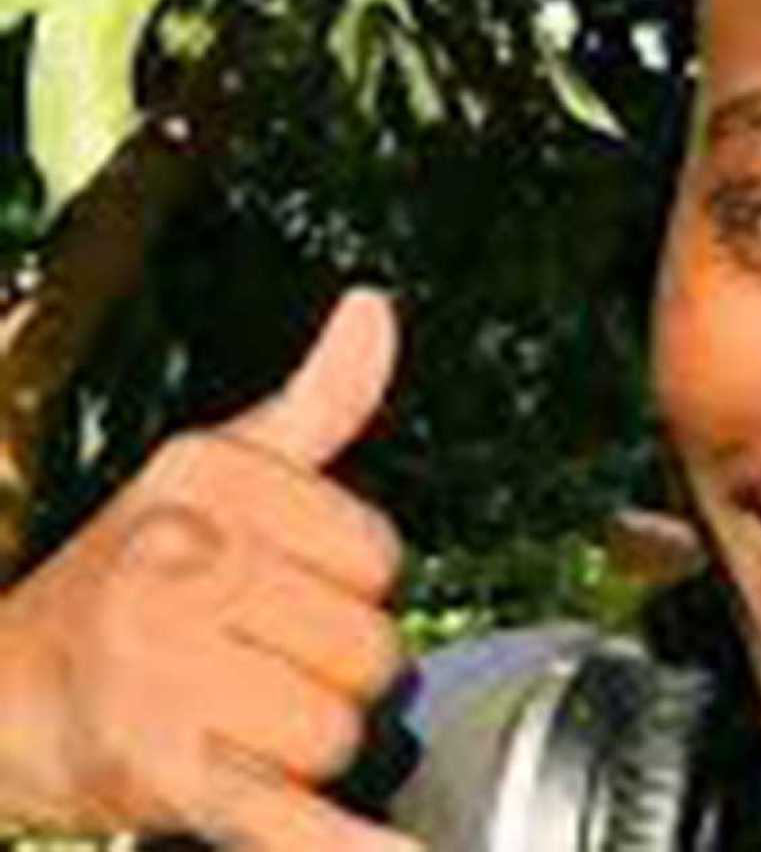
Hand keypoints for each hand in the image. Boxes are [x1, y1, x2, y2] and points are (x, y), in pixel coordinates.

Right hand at [0, 289, 418, 849]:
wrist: (6, 689)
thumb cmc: (139, 571)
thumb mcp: (218, 471)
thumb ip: (318, 402)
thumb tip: (375, 309)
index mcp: (210, 482)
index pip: (377, 553)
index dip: (351, 584)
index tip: (288, 589)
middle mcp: (177, 565)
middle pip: (369, 648)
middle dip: (333, 670)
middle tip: (258, 663)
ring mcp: (162, 671)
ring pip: (340, 731)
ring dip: (308, 745)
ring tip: (238, 718)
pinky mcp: (159, 772)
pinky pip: (285, 817)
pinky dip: (344, 851)